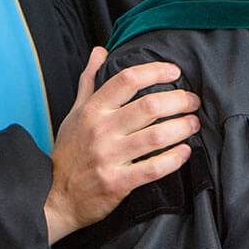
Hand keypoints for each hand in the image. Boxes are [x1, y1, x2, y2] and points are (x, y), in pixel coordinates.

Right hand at [45, 47, 200, 242]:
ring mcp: (109, 157)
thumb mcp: (75, 113)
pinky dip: (174, 158)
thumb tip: (99, 51)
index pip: (127, 80)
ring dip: (182, 127)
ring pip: (156, 135)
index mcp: (93, 110)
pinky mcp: (117, 183)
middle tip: (192, 101)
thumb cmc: (69, 152)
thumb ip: (89, 81)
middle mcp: (101, 130)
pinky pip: (153, 168)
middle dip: (179, 100)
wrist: (55, 197)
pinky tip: (185, 151)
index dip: (155, 71)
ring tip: (193, 123)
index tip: (174, 72)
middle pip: (149, 106)